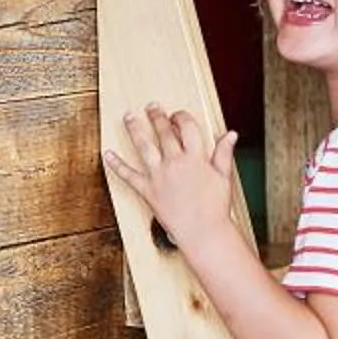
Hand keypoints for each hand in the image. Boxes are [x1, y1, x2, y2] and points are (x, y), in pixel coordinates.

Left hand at [103, 104, 237, 247]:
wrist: (203, 232)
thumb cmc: (215, 208)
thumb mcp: (224, 177)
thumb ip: (224, 153)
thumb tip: (230, 134)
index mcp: (195, 158)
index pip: (187, 128)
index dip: (182, 117)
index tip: (177, 115)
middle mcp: (175, 163)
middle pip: (164, 132)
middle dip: (157, 116)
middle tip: (152, 107)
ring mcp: (159, 176)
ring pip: (144, 146)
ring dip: (135, 129)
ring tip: (129, 117)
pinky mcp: (147, 190)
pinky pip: (128, 175)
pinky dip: (116, 165)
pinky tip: (108, 155)